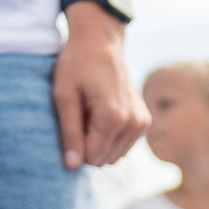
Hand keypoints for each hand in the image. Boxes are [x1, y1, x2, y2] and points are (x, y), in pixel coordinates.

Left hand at [51, 3, 146, 169]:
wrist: (101, 41)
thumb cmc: (77, 64)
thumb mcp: (63, 96)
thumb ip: (69, 132)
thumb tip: (71, 166)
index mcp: (113, 118)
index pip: (91, 157)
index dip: (75, 146)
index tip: (70, 122)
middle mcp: (134, 124)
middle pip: (104, 160)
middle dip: (88, 145)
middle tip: (80, 116)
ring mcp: (143, 124)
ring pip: (115, 156)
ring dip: (99, 142)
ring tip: (91, 114)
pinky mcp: (145, 122)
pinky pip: (124, 146)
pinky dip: (111, 137)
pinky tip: (103, 114)